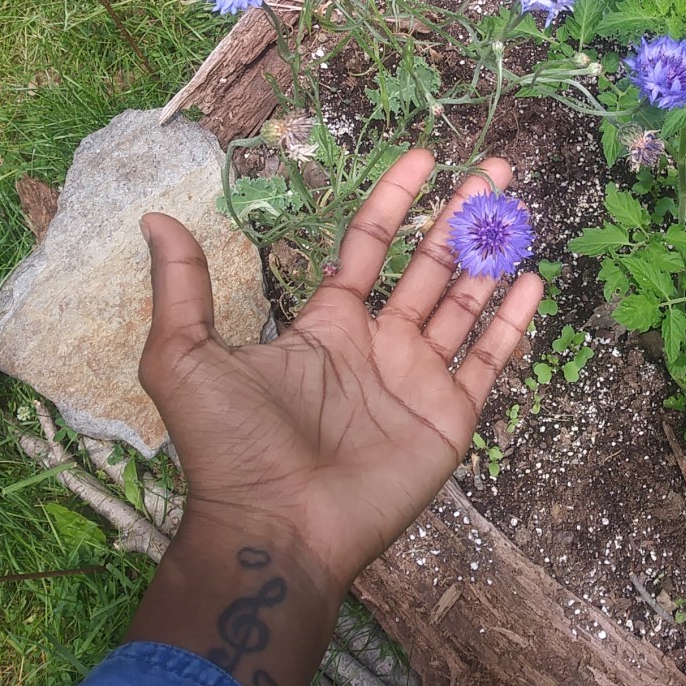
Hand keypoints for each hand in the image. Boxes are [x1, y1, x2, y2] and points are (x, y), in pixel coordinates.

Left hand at [138, 149, 541, 591]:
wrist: (275, 528)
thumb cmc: (231, 448)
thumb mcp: (185, 357)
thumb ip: (181, 288)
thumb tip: (153, 218)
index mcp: (327, 325)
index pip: (370, 244)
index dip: (395, 199)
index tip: (424, 156)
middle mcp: (378, 344)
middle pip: (430, 264)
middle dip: (461, 215)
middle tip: (495, 169)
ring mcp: (417, 379)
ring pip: (465, 301)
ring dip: (492, 254)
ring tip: (517, 208)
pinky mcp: (448, 417)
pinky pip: (488, 359)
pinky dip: (512, 321)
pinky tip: (532, 280)